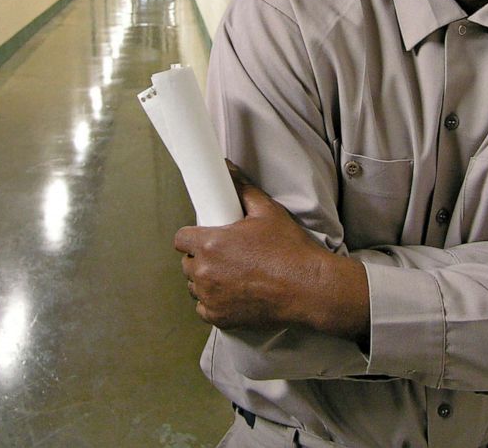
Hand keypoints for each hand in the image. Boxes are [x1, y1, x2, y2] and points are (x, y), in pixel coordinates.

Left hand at [174, 162, 368, 337]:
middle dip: (200, 258)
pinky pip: (203, 308)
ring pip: (194, 286)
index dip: (191, 237)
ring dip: (206, 280)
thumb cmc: (288, 250)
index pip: (180, 239)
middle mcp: (204, 272)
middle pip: (186, 263)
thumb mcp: (267, 211)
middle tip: (223, 255)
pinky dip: (213, 303)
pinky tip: (232, 293)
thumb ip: (243, 190)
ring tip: (230, 274)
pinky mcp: (219, 318)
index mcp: (210, 244)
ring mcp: (210, 297)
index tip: (202, 237)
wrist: (307, 288)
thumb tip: (228, 170)